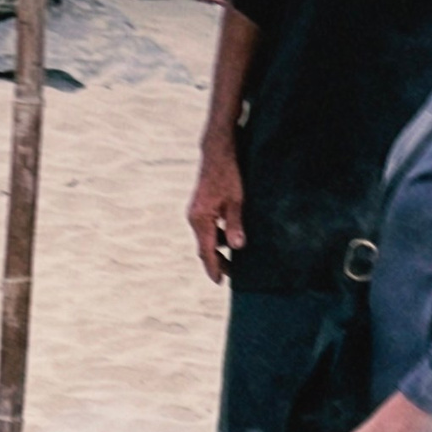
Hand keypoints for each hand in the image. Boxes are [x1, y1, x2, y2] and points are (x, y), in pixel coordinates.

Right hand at [188, 141, 243, 284]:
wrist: (217, 151)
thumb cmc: (229, 172)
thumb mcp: (236, 200)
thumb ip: (234, 224)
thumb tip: (236, 247)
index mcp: (201, 219)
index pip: (206, 251)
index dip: (213, 267)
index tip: (219, 281)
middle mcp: (194, 218)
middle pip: (204, 247)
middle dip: (216, 260)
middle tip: (229, 274)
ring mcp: (195, 213)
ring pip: (207, 237)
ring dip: (219, 246)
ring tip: (234, 254)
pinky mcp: (200, 207)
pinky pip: (207, 227)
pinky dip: (217, 234)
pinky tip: (229, 235)